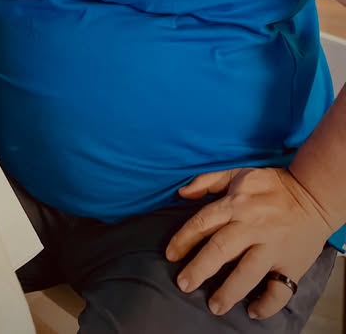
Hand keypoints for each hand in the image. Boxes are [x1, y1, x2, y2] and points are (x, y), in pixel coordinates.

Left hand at [165, 166, 331, 318]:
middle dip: (199, 268)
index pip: (203, 222)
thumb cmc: (273, 185)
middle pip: (220, 249)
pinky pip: (280, 289)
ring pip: (247, 272)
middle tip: (183, 284)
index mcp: (236, 204)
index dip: (183, 239)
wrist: (313, 194)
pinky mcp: (292, 264)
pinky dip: (267, 303)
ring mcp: (272, 246)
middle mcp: (252, 226)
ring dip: (229, 291)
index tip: (170, 255)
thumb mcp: (237, 174)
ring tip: (214, 305)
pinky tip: (254, 311)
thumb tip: (182, 193)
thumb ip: (207, 181)